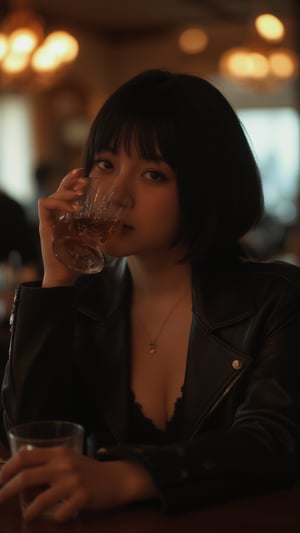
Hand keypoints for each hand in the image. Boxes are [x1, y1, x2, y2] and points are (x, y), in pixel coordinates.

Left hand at [0, 446, 157, 521]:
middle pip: (26, 476)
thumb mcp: (67, 460)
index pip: (24, 457)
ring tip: (26, 516)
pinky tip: (56, 518)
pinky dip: (55, 519)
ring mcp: (73, 481)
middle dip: (6, 490)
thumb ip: (47, 463)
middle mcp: (63, 464)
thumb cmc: (88, 471)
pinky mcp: (83, 497)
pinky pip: (60, 513)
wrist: (116, 478)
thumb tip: (17, 474)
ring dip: (28, 511)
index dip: (6, 469)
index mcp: (57, 453)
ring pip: (40, 499)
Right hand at [38, 168, 87, 286]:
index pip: (66, 193)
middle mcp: (55, 217)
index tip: (86, 175)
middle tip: (84, 178)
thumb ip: (95, 229)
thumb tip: (115, 223)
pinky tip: (72, 208)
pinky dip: (59, 203)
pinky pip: (45, 205)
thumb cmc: (75, 259)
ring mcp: (48, 221)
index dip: (74, 181)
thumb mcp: (90, 239)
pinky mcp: (44, 226)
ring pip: (51, 196)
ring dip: (66, 191)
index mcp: (64, 217)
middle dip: (71, 180)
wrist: (63, 276)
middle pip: (58, 190)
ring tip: (80, 194)